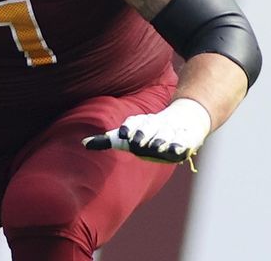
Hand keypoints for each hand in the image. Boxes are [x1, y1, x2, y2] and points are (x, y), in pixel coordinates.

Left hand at [82, 98, 211, 163]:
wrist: (183, 119)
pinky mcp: (187, 138)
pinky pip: (184, 141)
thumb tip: (83, 143)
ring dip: (160, 140)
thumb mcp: (127, 135)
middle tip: (136, 143)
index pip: (134, 123)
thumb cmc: (148, 130)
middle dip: (143, 134)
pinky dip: (180, 146)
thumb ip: (106, 140)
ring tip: (156, 147)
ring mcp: (172, 130)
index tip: (122, 134)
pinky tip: (176, 152)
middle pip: (149, 128)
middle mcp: (156, 124)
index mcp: (141, 123)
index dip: (129, 128)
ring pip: (165, 134)